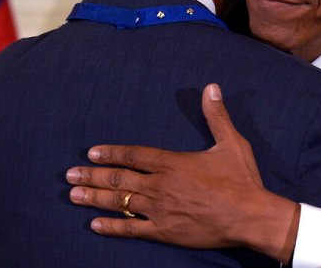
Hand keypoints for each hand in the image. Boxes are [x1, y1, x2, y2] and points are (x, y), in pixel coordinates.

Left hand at [66, 83, 299, 262]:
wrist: (251, 216)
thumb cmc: (241, 179)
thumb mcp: (231, 142)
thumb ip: (216, 116)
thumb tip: (211, 87)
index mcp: (172, 162)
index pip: (134, 155)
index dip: (111, 153)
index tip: (92, 152)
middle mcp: (160, 185)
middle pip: (119, 179)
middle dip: (92, 175)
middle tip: (70, 175)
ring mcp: (160, 210)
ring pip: (120, 203)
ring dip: (95, 198)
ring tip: (74, 195)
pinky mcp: (165, 232)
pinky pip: (132, 230)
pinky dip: (112, 228)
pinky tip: (95, 225)